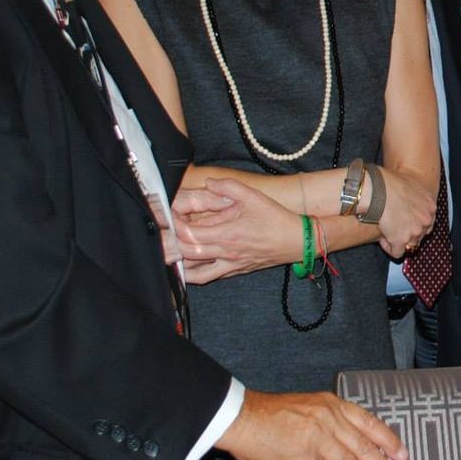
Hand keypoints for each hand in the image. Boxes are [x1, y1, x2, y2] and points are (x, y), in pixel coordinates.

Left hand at [174, 178, 301, 282]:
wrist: (298, 241)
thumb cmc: (276, 219)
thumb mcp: (254, 196)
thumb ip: (229, 186)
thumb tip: (209, 182)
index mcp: (227, 234)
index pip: (189, 234)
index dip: (174, 226)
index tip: (169, 217)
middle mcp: (225, 253)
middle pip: (186, 254)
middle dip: (170, 245)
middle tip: (162, 235)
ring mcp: (230, 265)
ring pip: (194, 273)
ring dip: (178, 264)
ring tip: (168, 254)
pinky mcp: (236, 271)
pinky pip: (210, 277)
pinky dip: (194, 274)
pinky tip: (188, 267)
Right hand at [216, 389, 407, 459]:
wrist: (241, 416)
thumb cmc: (272, 414)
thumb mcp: (309, 407)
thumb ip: (330, 423)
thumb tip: (350, 448)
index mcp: (332, 405)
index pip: (370, 423)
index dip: (389, 441)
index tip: (403, 455)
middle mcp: (328, 420)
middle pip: (364, 447)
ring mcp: (314, 439)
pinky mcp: (299, 459)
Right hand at [368, 170, 435, 257]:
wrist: (378, 188)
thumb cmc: (389, 181)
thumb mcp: (410, 184)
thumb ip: (413, 195)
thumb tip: (406, 201)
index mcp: (430, 206)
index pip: (427, 223)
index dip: (414, 224)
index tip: (403, 222)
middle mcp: (426, 220)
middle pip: (420, 236)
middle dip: (407, 233)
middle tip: (394, 227)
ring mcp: (415, 231)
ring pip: (410, 246)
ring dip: (398, 240)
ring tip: (387, 232)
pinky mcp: (402, 240)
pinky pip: (397, 253)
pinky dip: (388, 247)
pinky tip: (382, 238)